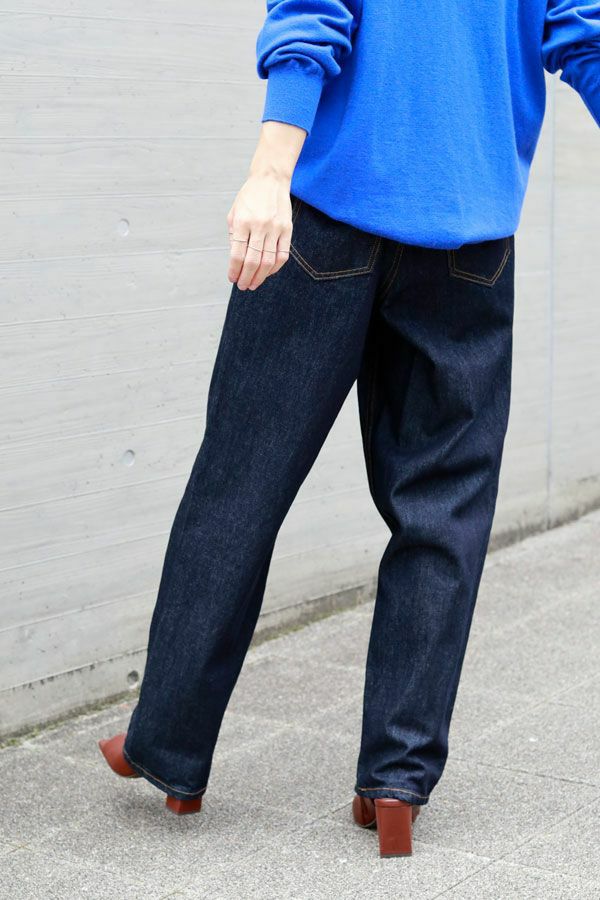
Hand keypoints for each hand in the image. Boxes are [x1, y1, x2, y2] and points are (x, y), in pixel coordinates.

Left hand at [226, 173, 292, 290]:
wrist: (270, 179)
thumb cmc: (249, 197)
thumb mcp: (234, 212)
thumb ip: (233, 235)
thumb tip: (236, 261)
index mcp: (242, 222)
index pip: (237, 254)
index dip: (234, 270)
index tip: (232, 279)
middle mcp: (259, 226)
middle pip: (253, 261)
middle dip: (246, 277)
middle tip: (243, 286)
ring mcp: (275, 228)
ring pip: (268, 261)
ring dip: (260, 277)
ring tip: (254, 284)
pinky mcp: (287, 229)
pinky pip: (282, 255)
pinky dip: (274, 268)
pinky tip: (267, 273)